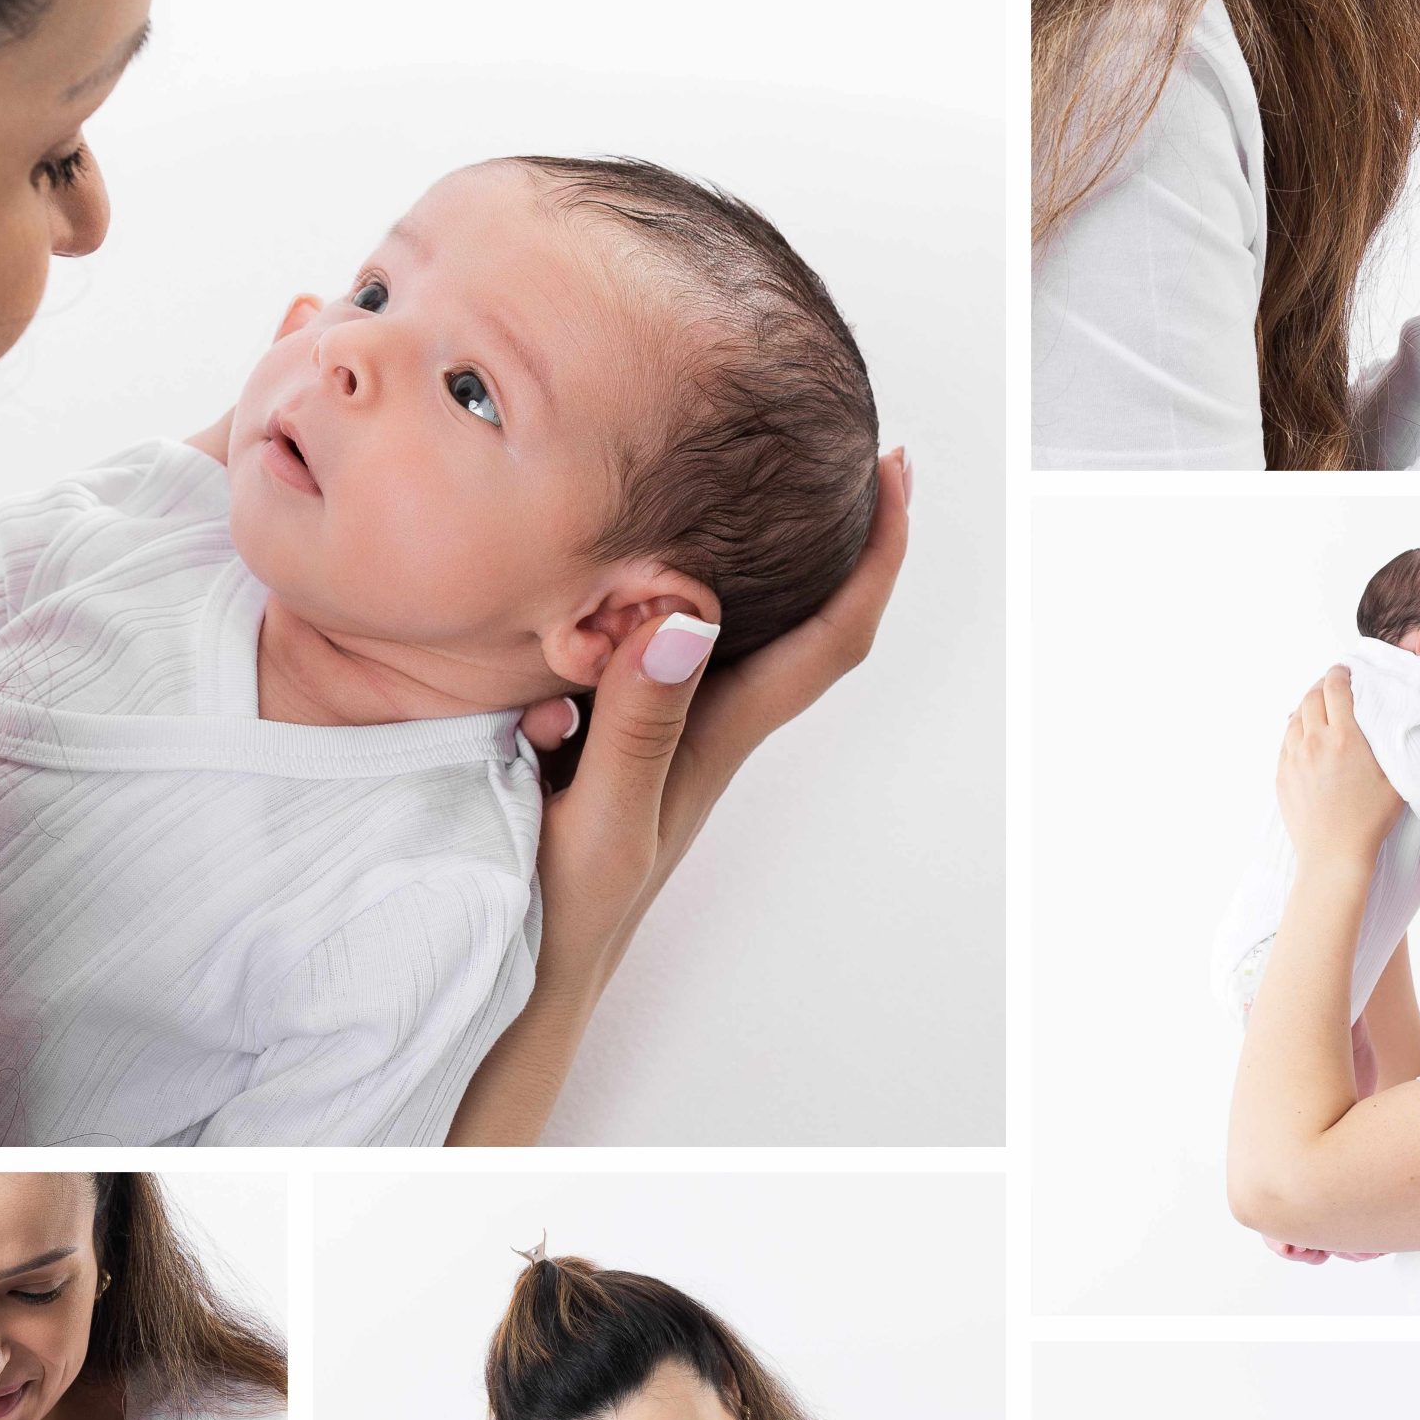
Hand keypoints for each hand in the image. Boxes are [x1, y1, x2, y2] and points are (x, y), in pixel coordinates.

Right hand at [534, 447, 911, 985]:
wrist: (525, 981)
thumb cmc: (570, 918)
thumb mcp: (605, 817)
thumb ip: (640, 722)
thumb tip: (687, 619)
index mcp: (722, 732)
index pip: (832, 636)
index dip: (879, 554)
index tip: (895, 471)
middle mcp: (703, 719)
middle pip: (786, 609)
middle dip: (808, 526)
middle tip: (806, 439)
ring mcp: (655, 726)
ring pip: (699, 619)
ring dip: (698, 557)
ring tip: (687, 480)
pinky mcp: (603, 734)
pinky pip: (625, 647)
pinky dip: (617, 606)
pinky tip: (580, 582)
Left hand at [1275, 667, 1401, 868]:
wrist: (1333, 855)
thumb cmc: (1371, 821)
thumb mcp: (1400, 782)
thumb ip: (1416, 749)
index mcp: (1344, 738)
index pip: (1335, 689)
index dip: (1339, 674)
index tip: (1344, 670)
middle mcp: (1314, 742)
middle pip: (1312, 697)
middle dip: (1322, 686)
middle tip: (1333, 685)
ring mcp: (1293, 758)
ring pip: (1295, 718)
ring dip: (1307, 706)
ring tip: (1320, 707)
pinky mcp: (1282, 775)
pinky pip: (1286, 742)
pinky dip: (1296, 731)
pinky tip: (1306, 735)